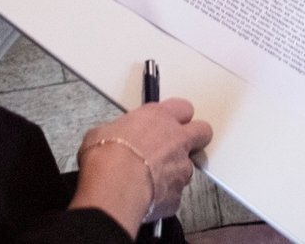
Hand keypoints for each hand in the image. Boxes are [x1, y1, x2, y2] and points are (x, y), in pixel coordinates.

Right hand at [72, 100, 213, 230]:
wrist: (114, 186)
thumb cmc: (107, 156)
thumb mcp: (102, 131)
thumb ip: (119, 131)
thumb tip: (112, 137)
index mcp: (159, 117)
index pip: (183, 108)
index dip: (179, 116)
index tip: (171, 121)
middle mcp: (176, 140)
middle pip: (202, 132)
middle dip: (195, 138)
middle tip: (179, 145)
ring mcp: (181, 168)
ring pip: (188, 167)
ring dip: (175, 171)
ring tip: (154, 178)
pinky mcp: (177, 195)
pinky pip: (175, 194)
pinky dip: (164, 196)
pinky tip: (148, 197)